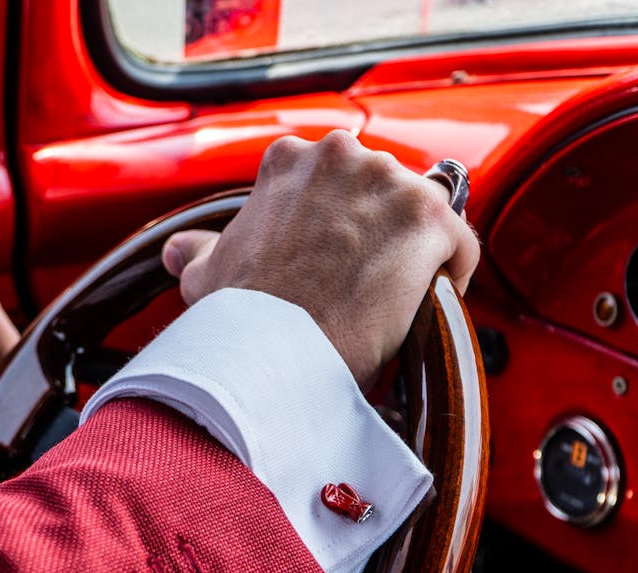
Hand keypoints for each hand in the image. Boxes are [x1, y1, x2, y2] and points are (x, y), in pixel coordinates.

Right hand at [161, 130, 479, 387]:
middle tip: (361, 282)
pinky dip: (450, 275)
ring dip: (414, 252)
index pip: (335, 181)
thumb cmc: (241, 315)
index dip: (338, 225)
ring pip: (423, 215)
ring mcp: (391, 182)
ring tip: (392, 299)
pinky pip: (460, 246)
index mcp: (290, 159)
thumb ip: (199, 251)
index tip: (332, 258)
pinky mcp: (432, 218)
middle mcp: (343, 155)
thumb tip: (178, 252)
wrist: (274, 351)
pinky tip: (425, 307)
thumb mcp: (207, 273)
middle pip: (382, 190)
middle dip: (378, 232)